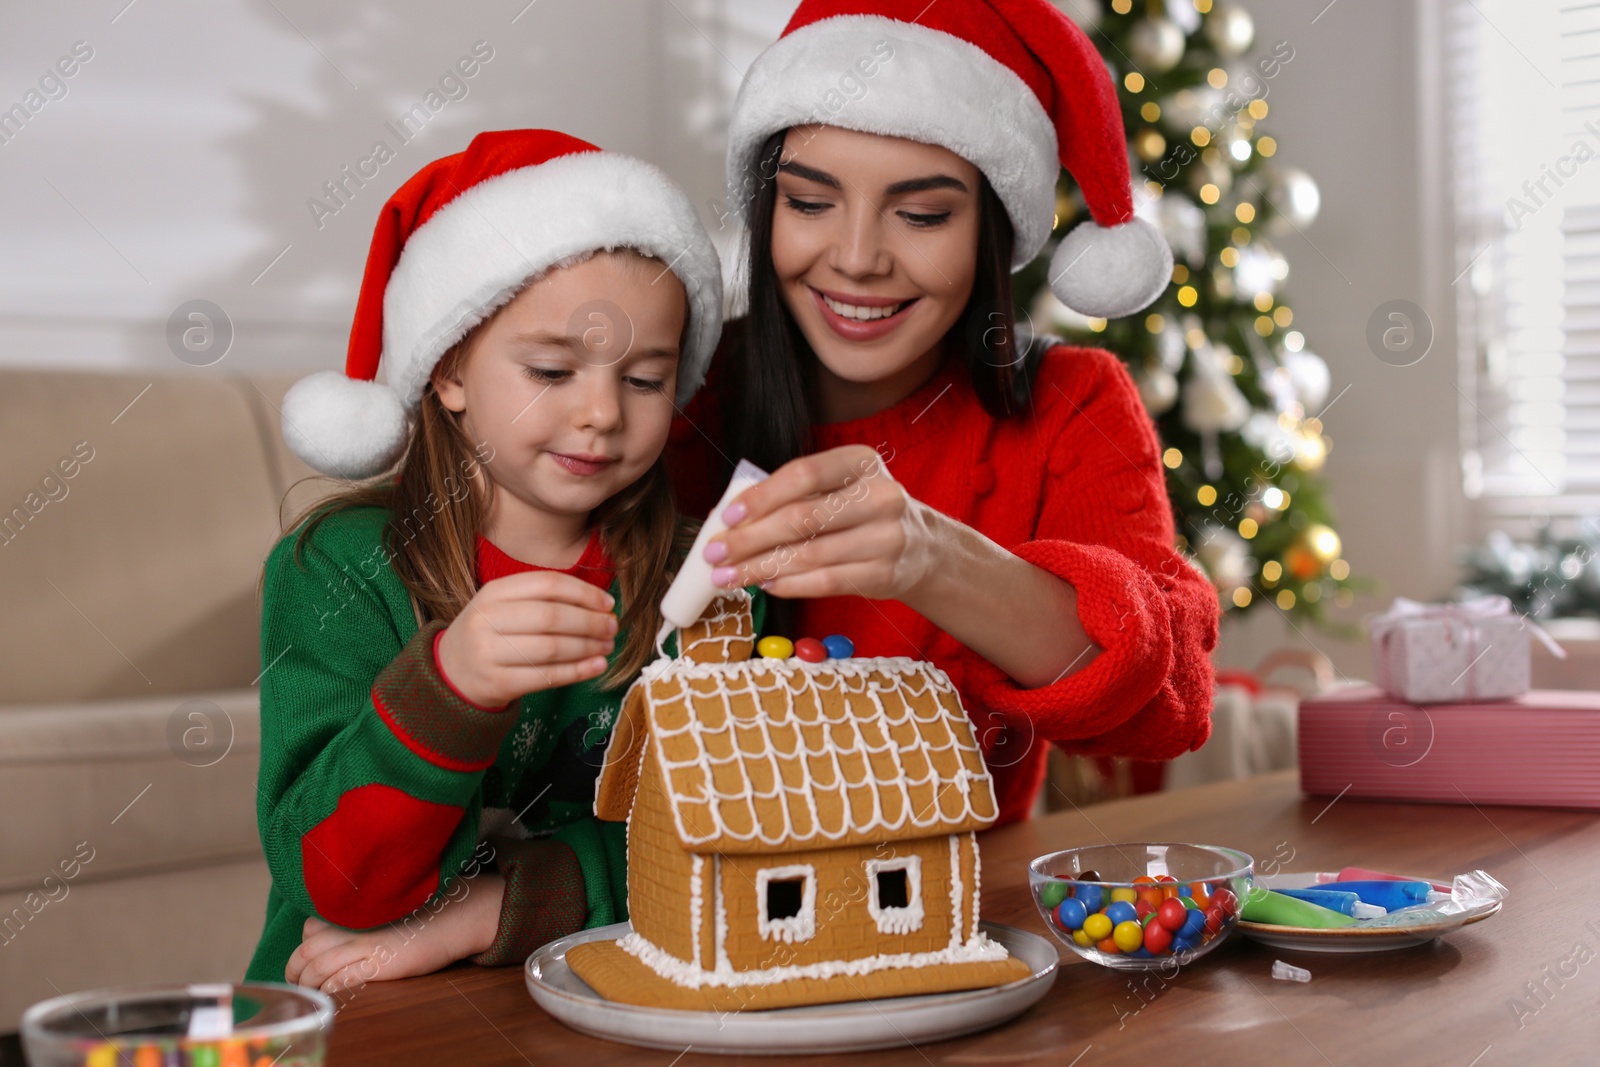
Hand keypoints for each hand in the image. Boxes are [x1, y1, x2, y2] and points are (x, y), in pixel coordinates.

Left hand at [284, 874, 505, 994]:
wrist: (455, 916)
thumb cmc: (423, 911)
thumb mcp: (385, 906)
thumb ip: (360, 914)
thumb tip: (334, 931)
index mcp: (355, 908)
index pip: (310, 928)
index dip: (302, 946)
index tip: (304, 958)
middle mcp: (354, 924)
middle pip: (306, 950)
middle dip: (295, 969)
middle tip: (295, 980)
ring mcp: (366, 944)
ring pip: (318, 967)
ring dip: (309, 983)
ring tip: (309, 991)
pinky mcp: (379, 964)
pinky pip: (341, 979)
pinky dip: (329, 988)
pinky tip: (330, 992)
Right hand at [436, 571, 617, 707]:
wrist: (451, 673)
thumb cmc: (491, 634)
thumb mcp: (504, 606)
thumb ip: (543, 600)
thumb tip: (600, 605)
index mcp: (493, 592)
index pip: (547, 584)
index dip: (584, 593)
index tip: (608, 603)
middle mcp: (487, 619)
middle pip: (552, 616)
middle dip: (590, 622)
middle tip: (612, 627)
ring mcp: (489, 653)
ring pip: (552, 648)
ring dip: (588, 647)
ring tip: (607, 646)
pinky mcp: (497, 683)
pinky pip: (546, 676)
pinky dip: (578, 671)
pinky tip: (597, 666)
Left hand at [703, 445, 939, 600]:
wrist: (925, 547)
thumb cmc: (866, 510)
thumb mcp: (843, 485)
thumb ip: (797, 493)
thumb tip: (732, 517)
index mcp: (863, 461)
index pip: (803, 474)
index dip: (761, 496)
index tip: (726, 516)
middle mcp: (880, 496)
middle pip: (802, 518)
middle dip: (750, 538)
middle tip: (715, 552)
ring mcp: (886, 538)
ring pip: (809, 555)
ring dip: (760, 568)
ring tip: (728, 576)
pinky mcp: (884, 575)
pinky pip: (825, 582)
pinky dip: (789, 584)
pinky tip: (764, 584)